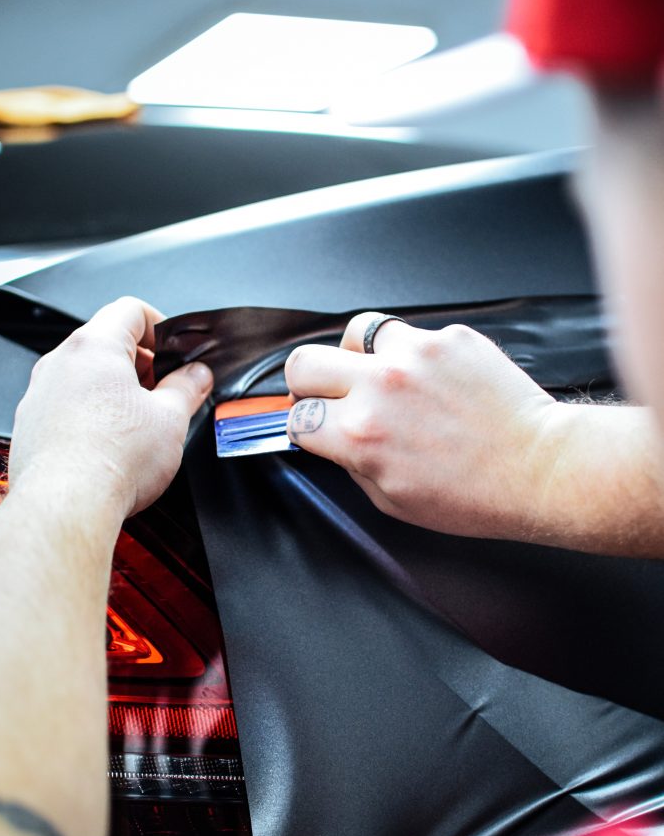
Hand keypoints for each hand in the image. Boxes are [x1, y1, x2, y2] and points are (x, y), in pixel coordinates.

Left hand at [9, 297, 212, 517]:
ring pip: (86, 376)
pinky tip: (112, 443)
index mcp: (94, 346)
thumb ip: (189, 387)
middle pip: (107, 343)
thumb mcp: (171, 419)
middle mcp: (60, 362)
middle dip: (142, 364)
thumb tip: (197, 375)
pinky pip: (67, 404)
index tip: (176, 352)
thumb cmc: (112, 460)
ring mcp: (41, 393)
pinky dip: (92, 414)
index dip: (162, 327)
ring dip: (116, 390)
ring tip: (141, 423)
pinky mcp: (32, 424)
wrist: (67, 504)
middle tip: (167, 392)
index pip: (131, 310)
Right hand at [285, 312, 559, 540]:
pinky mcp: (449, 338)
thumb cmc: (475, 495)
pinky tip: (432, 379)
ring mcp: (415, 356)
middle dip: (309, 382)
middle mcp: (380, 388)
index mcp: (360, 436)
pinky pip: (409, 333)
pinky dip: (412, 353)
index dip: (305, 425)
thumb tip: (330, 439)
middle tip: (329, 395)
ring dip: (360, 356)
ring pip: (354, 333)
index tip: (318, 426)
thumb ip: (351, 464)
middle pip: (304, 362)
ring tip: (382, 377)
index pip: (298, 416)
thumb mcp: (393, 501)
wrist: (538, 469)